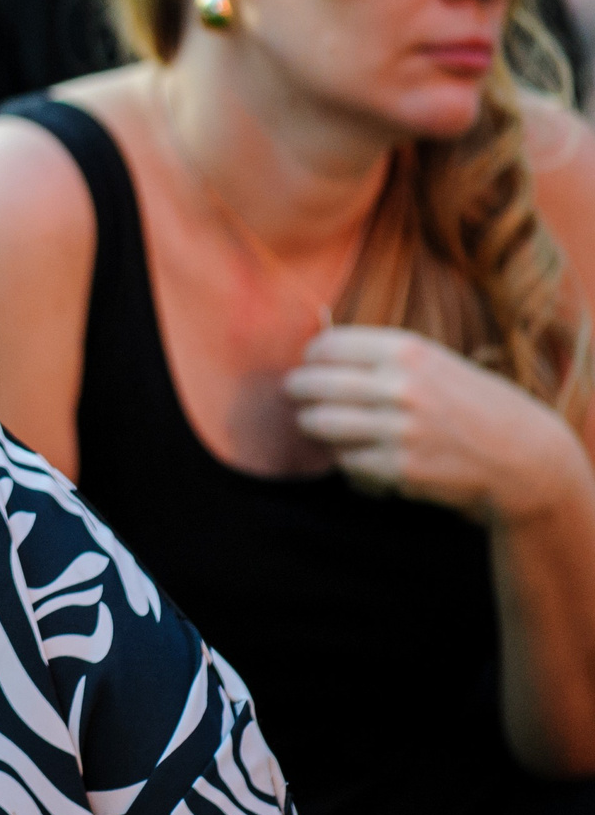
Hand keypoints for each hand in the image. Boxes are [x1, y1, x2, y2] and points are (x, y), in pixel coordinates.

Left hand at [285, 325, 586, 522]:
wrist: (521, 456)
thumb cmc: (473, 405)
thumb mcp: (436, 364)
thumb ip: (385, 359)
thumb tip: (319, 356)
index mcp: (408, 352)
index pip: (330, 346)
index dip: (313, 355)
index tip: (310, 361)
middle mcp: (400, 387)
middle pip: (314, 384)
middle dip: (297, 388)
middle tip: (293, 391)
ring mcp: (397, 429)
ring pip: (320, 424)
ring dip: (312, 424)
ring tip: (314, 422)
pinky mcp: (397, 468)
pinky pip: (345, 461)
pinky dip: (346, 459)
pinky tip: (359, 454)